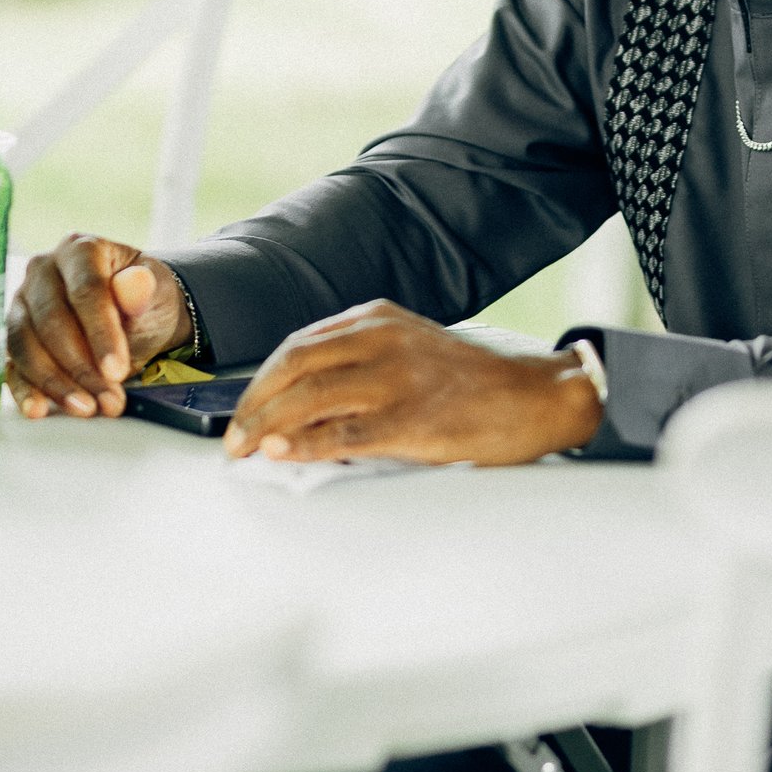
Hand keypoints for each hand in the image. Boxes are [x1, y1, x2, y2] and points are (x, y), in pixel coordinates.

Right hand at [6, 236, 191, 419]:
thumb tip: (136, 283)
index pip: (85, 291)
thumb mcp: (156, 293)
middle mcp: (42, 270)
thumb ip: (144, 291)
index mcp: (80, 249)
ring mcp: (22, 302)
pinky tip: (39, 409)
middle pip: (51, 321)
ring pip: (25, 344)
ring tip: (87, 408)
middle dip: (81, 366)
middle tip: (108, 398)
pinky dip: (24, 389)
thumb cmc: (143, 300)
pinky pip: (11, 363)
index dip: (101, 334)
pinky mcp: (13, 335)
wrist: (135, 316)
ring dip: (55, 382)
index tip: (117, 370)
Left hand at [222, 299, 602, 468]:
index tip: (240, 410)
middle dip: (252, 404)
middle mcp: (382, 340)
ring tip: (243, 451)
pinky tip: (279, 452)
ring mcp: (396, 378)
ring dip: (265, 426)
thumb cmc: (476, 382)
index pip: (298, 344)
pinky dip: (302, 443)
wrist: (540, 396)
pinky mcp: (412, 419)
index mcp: (379, 318)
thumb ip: (364, 364)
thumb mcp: (414, 349)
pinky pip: (343, 432)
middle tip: (231, 439)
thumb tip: (303, 407)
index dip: (260, 380)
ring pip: (309, 398)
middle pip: (293, 366)